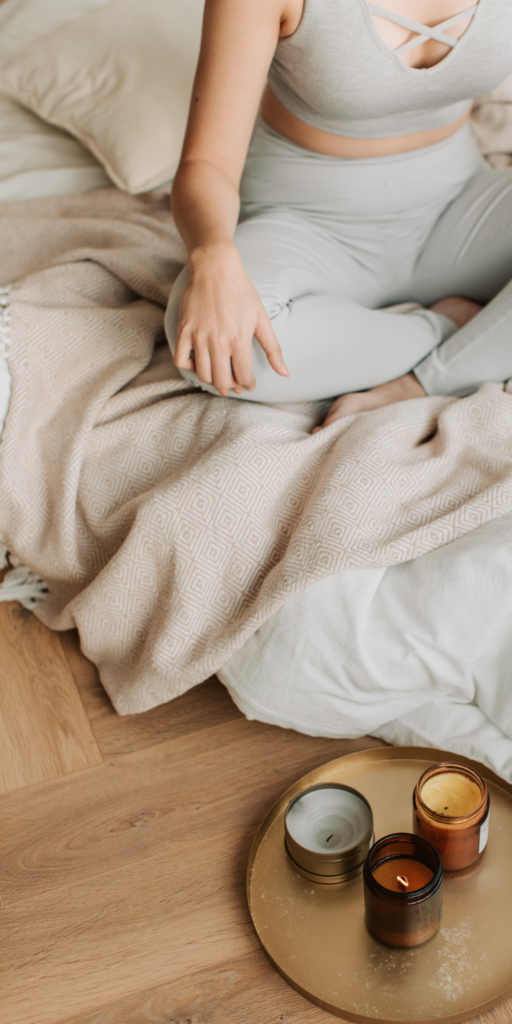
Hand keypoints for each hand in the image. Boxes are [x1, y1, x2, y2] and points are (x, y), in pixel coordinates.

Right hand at [174, 242, 288, 395]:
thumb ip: (273, 348)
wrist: (215, 268)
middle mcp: (218, 342)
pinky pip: (181, 360)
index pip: (243, 377)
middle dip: (231, 386)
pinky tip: (199, 363)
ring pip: (203, 374)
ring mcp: (198, 337)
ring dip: (212, 381)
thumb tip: (285, 373)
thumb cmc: (241, 292)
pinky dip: (189, 368)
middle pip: (222, 380)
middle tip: (235, 383)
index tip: (248, 383)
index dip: (248, 384)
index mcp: (239, 340)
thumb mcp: (261, 319)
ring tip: (219, 376)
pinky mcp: (183, 330)